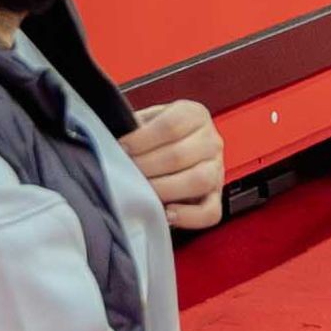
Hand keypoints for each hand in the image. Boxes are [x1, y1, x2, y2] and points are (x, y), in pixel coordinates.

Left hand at [119, 100, 226, 233]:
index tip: (122, 149)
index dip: (142, 140)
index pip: (171, 126)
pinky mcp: (216, 196)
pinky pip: (210, 211)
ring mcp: (216, 170)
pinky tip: (167, 213)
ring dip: (164, 189)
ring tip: (142, 191)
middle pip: (179, 155)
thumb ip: (135, 127)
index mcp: (194, 115)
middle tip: (125, 173)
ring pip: (198, 181)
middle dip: (146, 167)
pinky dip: (188, 216)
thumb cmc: (157, 137)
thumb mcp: (148, 120)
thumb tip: (113, 143)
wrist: (171, 148)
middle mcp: (210, 141)